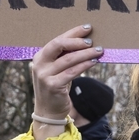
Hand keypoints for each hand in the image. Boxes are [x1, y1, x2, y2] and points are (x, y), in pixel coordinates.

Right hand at [30, 24, 100, 139]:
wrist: (48, 111)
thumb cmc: (56, 85)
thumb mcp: (57, 69)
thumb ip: (65, 56)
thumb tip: (86, 41)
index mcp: (40, 56)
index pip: (57, 39)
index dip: (73, 32)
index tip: (87, 28)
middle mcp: (39, 64)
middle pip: (58, 45)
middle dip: (77, 41)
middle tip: (91, 40)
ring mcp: (44, 75)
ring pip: (68, 59)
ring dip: (85, 53)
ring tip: (99, 50)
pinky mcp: (53, 85)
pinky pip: (72, 72)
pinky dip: (84, 65)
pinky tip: (93, 61)